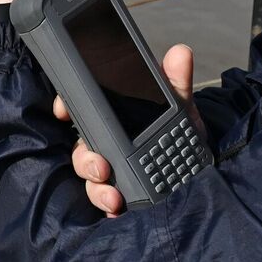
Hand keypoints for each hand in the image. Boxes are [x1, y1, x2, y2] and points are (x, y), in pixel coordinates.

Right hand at [54, 43, 194, 216]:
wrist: (199, 167)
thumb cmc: (181, 130)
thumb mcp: (180, 105)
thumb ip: (177, 82)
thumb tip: (180, 53)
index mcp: (115, 117)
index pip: (81, 108)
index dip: (66, 106)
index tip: (62, 111)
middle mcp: (106, 142)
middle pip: (81, 149)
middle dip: (85, 159)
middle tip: (102, 166)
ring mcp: (111, 169)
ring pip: (90, 176)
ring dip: (96, 187)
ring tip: (114, 197)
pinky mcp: (119, 192)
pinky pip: (104, 199)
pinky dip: (107, 206)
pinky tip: (117, 209)